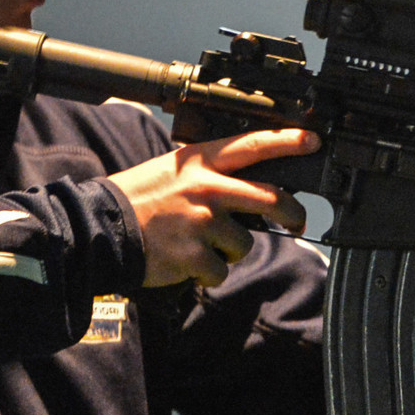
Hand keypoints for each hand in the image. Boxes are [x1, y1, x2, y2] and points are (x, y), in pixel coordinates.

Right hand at [109, 129, 314, 287]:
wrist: (103, 229)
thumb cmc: (139, 199)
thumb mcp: (174, 170)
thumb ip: (210, 174)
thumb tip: (250, 189)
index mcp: (200, 162)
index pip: (252, 145)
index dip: (287, 142)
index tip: (311, 140)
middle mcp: (206, 188)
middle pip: (270, 198)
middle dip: (292, 213)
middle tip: (295, 221)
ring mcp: (202, 222)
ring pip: (244, 243)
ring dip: (229, 251)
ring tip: (199, 244)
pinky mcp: (195, 254)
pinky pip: (221, 271)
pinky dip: (207, 273)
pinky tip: (186, 261)